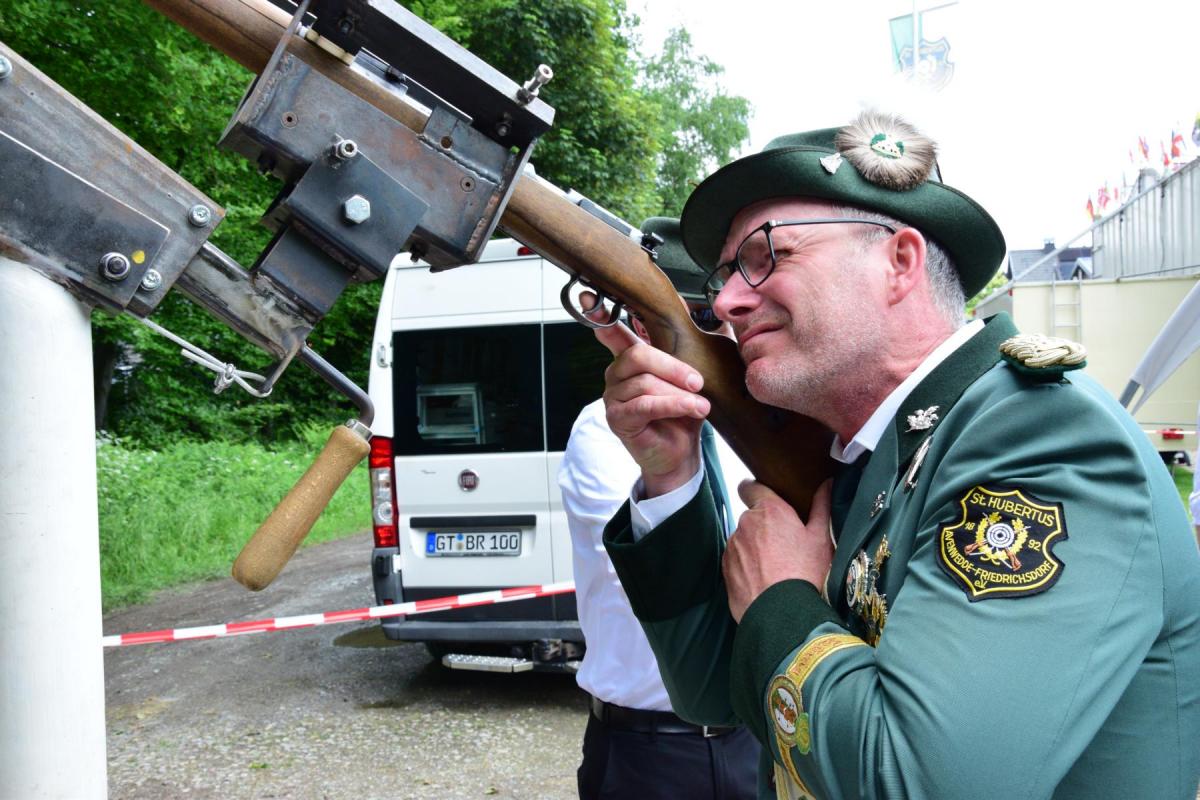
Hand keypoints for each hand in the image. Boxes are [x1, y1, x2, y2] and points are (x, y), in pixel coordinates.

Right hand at [587, 295, 709, 497]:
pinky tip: (692, 409)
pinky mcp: (618, 419)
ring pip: (645, 382)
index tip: (590, 299)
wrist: (682, 454)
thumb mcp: (696, 375)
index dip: (601, 316)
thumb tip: (723, 317)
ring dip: (678, 392)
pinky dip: (672, 405)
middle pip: (638, 355)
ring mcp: (613, 397)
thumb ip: (700, 345)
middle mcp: (617, 374)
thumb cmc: (685, 414)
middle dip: (673, 366)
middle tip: (698, 381)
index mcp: (632, 358)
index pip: (613, 332)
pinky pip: (644, 405)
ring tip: (701, 403)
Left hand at [723, 479, 833, 622]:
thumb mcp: (821, 539)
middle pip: (751, 518)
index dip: (755, 491)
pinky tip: (763, 581)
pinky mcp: (725, 568)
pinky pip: (735, 560)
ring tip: (774, 568)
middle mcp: (745, 523)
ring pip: (742, 540)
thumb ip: (821, 507)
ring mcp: (732, 546)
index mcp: (769, 510)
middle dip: (763, 527)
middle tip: (784, 546)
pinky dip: (745, 567)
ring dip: (754, 548)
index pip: (750, 487)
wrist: (781, 613)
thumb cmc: (805, 573)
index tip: (765, 500)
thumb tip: (827, 483)